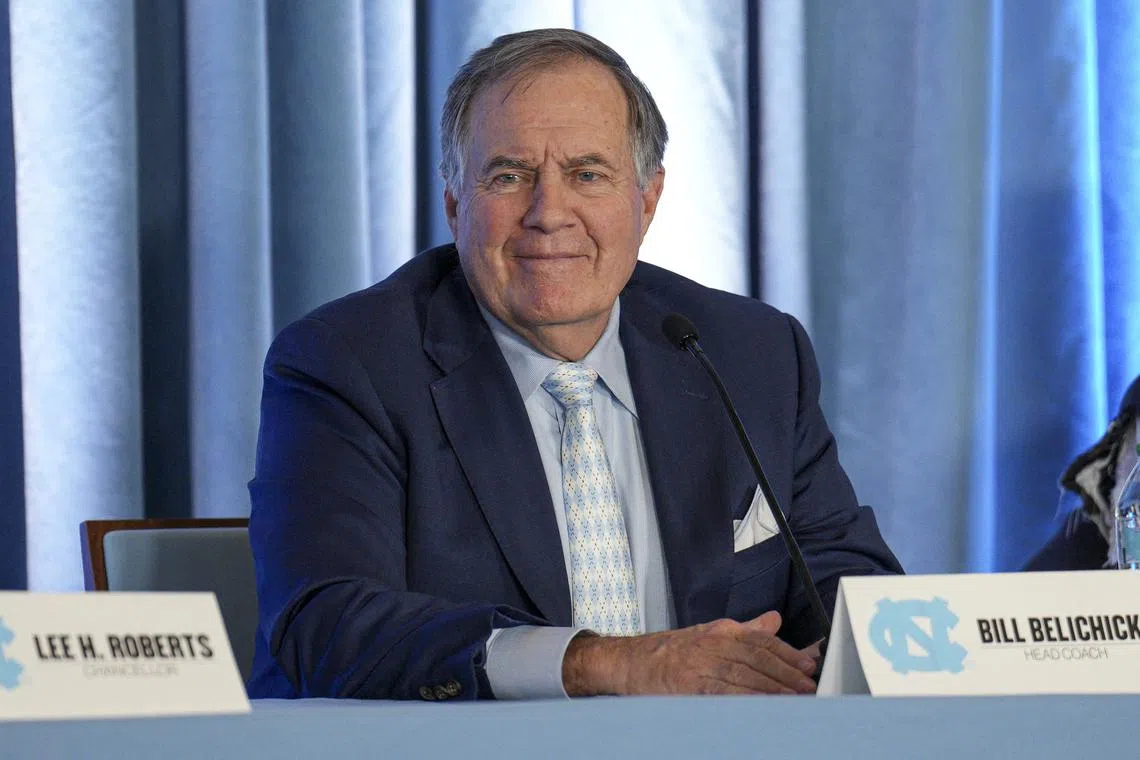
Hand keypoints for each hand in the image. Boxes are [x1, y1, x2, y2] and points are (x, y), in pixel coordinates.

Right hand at [563, 611, 818, 695]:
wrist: (631, 662)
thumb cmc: (673, 651)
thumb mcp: (711, 633)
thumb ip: (747, 629)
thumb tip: (775, 620)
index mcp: (721, 631)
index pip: (761, 640)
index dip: (787, 652)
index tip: (809, 664)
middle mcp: (713, 644)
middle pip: (757, 658)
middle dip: (786, 673)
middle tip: (809, 686)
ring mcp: (701, 665)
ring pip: (744, 676)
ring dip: (772, 688)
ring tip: (795, 699)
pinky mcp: (690, 686)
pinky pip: (723, 693)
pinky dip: (745, 700)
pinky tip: (763, 707)